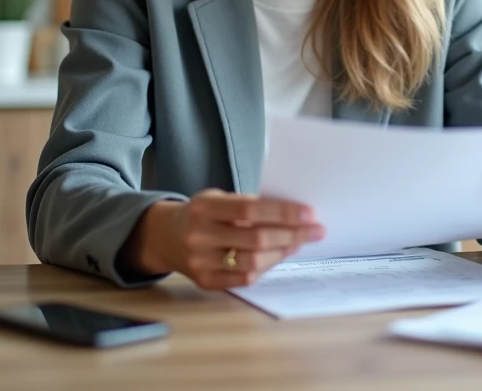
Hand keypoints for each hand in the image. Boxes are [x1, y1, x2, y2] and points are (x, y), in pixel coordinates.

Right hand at [125, 189, 324, 289]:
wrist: (165, 236)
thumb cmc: (202, 213)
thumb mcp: (218, 198)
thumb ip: (249, 204)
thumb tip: (293, 213)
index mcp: (204, 207)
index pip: (250, 209)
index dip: (282, 212)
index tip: (309, 213)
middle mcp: (199, 235)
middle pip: (256, 239)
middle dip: (292, 234)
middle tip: (316, 230)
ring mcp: (200, 262)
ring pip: (253, 262)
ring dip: (282, 252)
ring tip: (299, 242)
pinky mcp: (205, 282)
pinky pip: (244, 279)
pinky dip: (267, 266)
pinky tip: (280, 254)